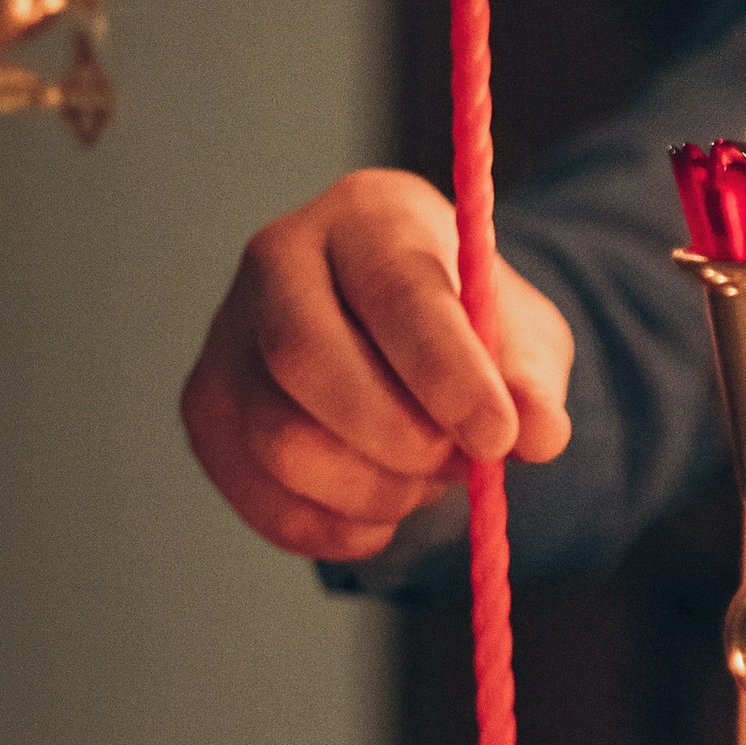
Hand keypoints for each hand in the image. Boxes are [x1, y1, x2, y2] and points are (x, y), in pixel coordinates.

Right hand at [180, 168, 573, 559]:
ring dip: (373, 489)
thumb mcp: (521, 336)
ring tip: (424, 478)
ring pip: (279, 441)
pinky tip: (381, 514)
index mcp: (370, 216)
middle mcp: (279, 259)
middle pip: (304, 359)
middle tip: (457, 465)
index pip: (395, 290)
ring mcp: (228, 333)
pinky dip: (334, 529)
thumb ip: (531, 379)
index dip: (446, 372)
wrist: (408, 336)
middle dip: (396, 437)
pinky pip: (261, 498)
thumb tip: (539, 433)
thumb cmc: (467, 325)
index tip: (498, 437)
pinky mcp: (206, 407)